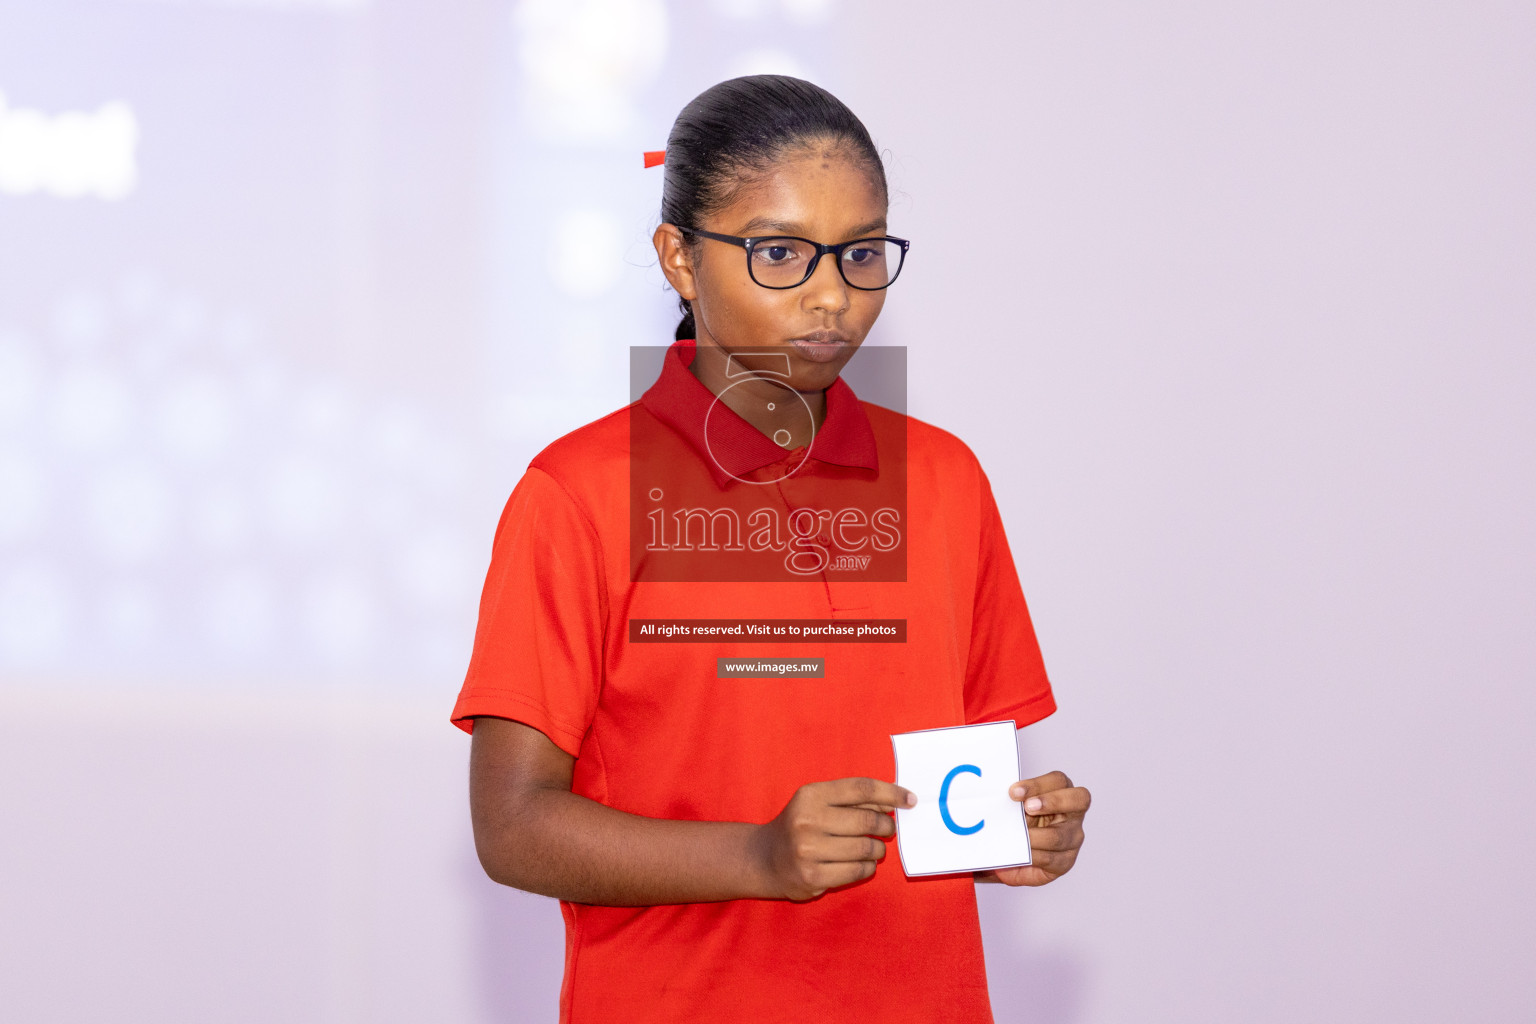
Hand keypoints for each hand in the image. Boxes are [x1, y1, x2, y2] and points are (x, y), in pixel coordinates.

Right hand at [752, 778, 915, 900]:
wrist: (764, 858)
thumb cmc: (800, 825)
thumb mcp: (818, 803)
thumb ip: (851, 800)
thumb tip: (893, 804)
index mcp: (811, 795)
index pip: (861, 789)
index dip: (890, 793)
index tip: (910, 799)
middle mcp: (807, 820)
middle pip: (867, 821)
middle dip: (887, 826)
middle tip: (889, 830)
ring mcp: (809, 851)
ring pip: (866, 848)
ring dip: (878, 849)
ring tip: (874, 848)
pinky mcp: (813, 877)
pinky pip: (858, 870)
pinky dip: (868, 867)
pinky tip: (862, 863)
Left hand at [989, 771, 1089, 886]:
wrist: (1018, 854)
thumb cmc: (1021, 822)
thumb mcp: (1017, 808)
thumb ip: (1014, 802)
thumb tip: (997, 799)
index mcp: (1062, 791)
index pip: (1059, 781)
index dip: (1037, 784)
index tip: (1014, 792)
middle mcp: (1073, 813)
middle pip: (1079, 799)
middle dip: (1052, 801)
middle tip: (1028, 807)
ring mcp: (1072, 838)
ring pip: (1059, 836)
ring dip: (1034, 836)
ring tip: (1015, 836)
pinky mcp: (1065, 861)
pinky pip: (1050, 858)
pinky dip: (1031, 855)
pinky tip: (1018, 852)